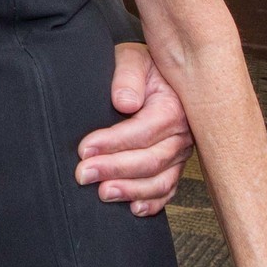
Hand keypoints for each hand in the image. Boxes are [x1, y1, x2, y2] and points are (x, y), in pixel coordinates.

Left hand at [76, 42, 194, 215]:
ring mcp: (180, 152)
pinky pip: (168, 188)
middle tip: (84, 174)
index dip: (113, 143)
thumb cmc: (145, 65)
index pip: (142, 131)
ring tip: (104, 193)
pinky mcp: (176, 163)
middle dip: (115, 170)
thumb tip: (123, 102)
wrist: (164, 71)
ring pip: (160, 180)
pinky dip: (153, 202)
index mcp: (172, 107)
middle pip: (150, 160)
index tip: (85, 149)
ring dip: (131, 190)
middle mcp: (181, 134)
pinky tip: (134, 208)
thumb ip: (127, 75)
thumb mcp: (133, 57)